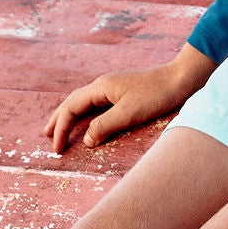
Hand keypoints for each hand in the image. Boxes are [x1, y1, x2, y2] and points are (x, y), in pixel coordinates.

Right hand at [40, 44, 213, 151]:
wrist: (182, 79)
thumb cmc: (157, 95)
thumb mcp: (129, 113)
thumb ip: (104, 126)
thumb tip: (85, 141)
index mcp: (100, 87)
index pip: (71, 108)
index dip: (62, 129)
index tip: (57, 149)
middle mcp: (103, 85)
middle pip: (72, 102)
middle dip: (58, 120)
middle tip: (46, 136)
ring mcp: (113, 87)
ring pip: (83, 102)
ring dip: (70, 116)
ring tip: (59, 129)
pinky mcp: (123, 92)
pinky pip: (96, 104)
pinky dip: (85, 114)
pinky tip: (87, 121)